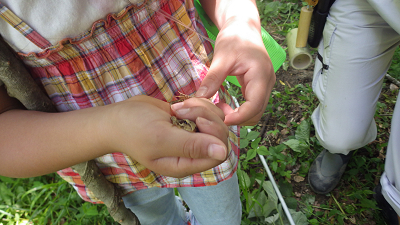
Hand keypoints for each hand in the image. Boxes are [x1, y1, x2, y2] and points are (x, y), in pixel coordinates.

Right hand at [104, 95, 228, 177]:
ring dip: (200, 108)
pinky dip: (196, 103)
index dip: (214, 134)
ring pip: (215, 120)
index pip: (219, 153)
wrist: (117, 118)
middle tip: (183, 111)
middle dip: (207, 116)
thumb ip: (191, 145)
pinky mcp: (189, 122)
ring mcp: (191, 136)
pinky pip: (206, 111)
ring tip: (178, 108)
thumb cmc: (134, 129)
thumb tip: (223, 152)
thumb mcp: (161, 138)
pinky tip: (179, 105)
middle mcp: (191, 152)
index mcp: (186, 164)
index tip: (197, 120)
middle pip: (220, 135)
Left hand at [195, 20, 275, 125]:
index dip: (239, 116)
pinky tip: (224, 105)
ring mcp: (265, 86)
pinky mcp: (259, 87)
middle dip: (238, 119)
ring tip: (219, 110)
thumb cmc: (234, 38)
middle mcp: (267, 83)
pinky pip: (252, 105)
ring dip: (239, 116)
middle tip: (216, 117)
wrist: (243, 27)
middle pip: (257, 113)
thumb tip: (200, 98)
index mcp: (261, 75)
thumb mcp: (221, 57)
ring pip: (255, 111)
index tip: (221, 120)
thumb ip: (213, 78)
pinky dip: (240, 110)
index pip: (254, 105)